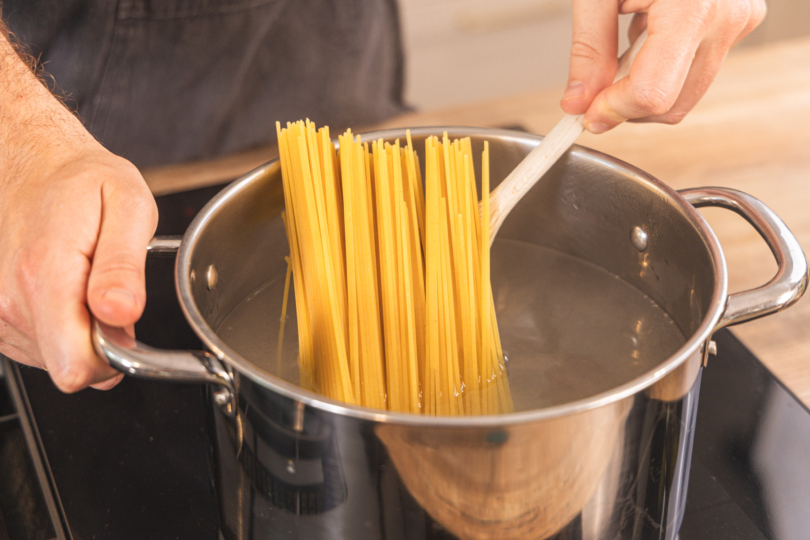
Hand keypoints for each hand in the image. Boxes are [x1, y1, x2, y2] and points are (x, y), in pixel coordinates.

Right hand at [0, 143, 157, 391]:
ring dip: (80, 330)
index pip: (77, 367)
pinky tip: (66, 287)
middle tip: (110, 291)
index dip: (114, 356)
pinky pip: (39, 346)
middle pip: (70, 367)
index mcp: (46, 276)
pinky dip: (60, 325)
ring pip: (55, 359)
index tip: (123, 320)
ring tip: (85, 279)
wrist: (32, 161)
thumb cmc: (83, 181)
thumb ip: (124, 266)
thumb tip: (121, 313)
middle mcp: (10, 299)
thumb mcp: (128, 206)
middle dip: (102, 343)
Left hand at [560, 0, 766, 132]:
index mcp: (691, 7)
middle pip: (671, 104)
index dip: (613, 110)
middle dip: (627, 106)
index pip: (652, 93)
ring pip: (685, 95)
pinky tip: (647, 34)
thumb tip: (578, 102)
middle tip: (595, 88)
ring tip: (625, 42)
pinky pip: (696, 70)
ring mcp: (738, 21)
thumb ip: (587, 51)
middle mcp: (726, 18)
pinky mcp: (739, 22)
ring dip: (644, 88)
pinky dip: (664, 68)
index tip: (587, 112)